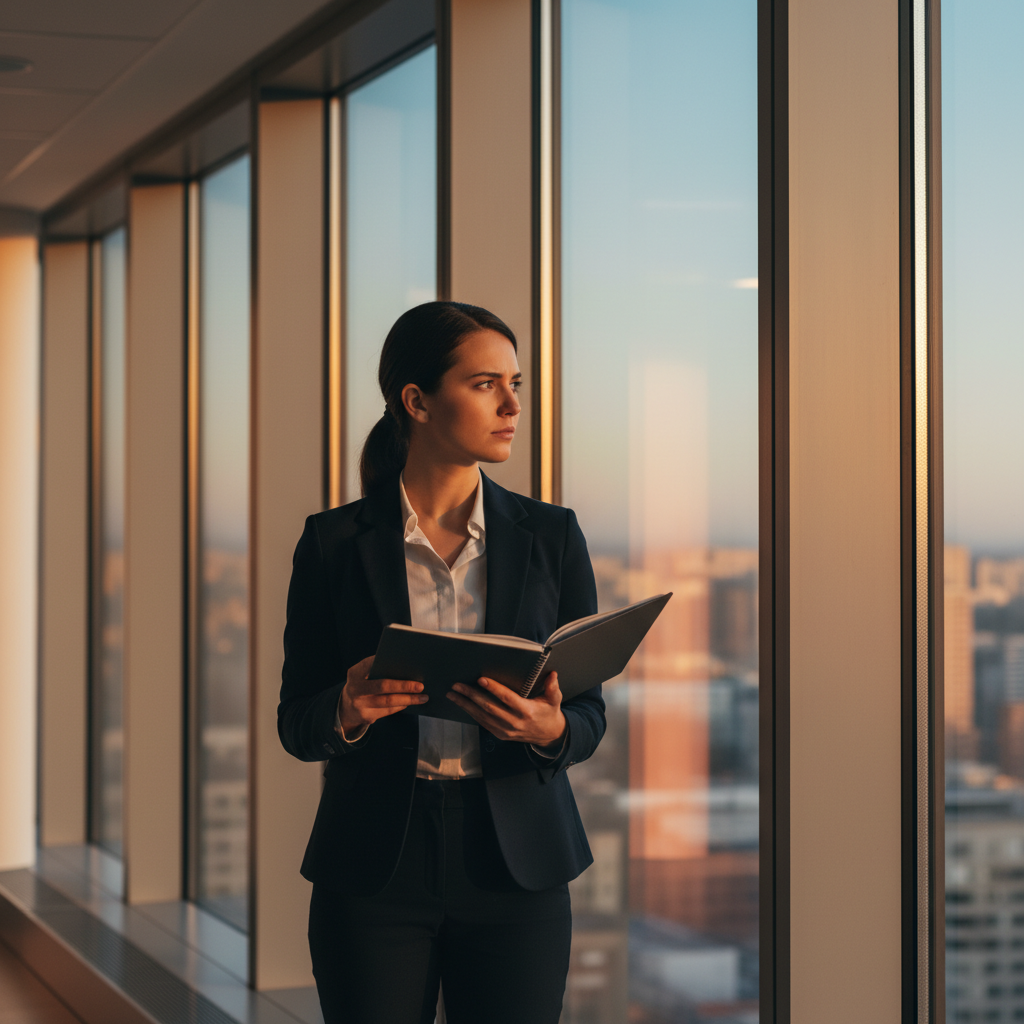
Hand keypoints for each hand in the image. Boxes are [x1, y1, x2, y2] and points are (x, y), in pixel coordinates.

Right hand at [339, 655, 427, 734]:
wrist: (346, 708)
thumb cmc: (362, 685)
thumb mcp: (362, 674)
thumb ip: (376, 668)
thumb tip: (405, 665)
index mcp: (355, 672)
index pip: (373, 664)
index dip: (389, 663)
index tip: (408, 662)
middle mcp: (355, 688)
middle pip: (383, 686)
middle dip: (404, 685)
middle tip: (421, 686)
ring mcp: (360, 704)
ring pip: (389, 701)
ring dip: (408, 699)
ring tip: (423, 697)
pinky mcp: (366, 716)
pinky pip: (388, 711)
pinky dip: (402, 705)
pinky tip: (411, 702)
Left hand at [447, 671, 566, 749]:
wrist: (548, 736)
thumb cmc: (549, 713)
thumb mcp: (554, 700)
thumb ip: (552, 687)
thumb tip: (552, 674)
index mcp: (526, 711)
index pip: (507, 698)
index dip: (494, 689)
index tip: (481, 679)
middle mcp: (514, 722)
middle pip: (489, 707)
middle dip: (471, 695)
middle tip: (457, 685)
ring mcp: (505, 730)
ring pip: (482, 716)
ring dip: (466, 705)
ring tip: (453, 694)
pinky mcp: (500, 735)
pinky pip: (483, 723)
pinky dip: (471, 713)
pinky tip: (462, 704)